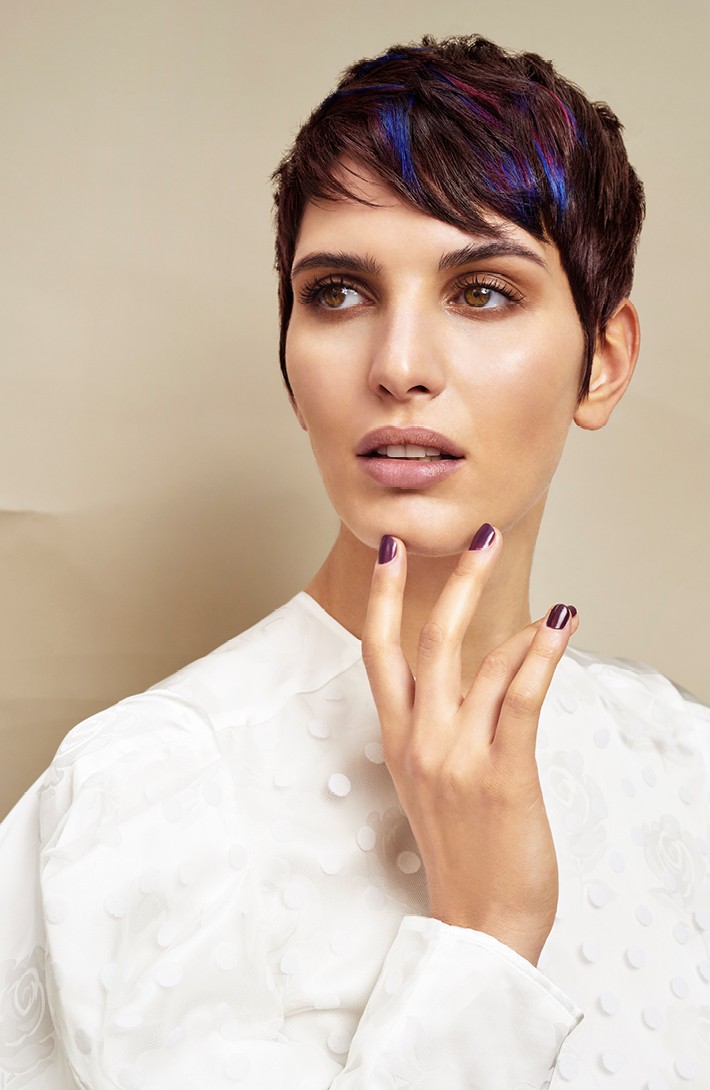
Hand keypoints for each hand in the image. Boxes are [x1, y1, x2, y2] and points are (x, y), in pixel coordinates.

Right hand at [361, 526, 577, 965]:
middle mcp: (420, 740)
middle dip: (454, 580)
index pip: (378, 651)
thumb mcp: (429, 782)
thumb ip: (436, 726)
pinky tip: (559, 624)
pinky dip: (541, 654)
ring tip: (545, 597)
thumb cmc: (461, 852)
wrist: (480, 923)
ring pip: (479, 660)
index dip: (382, 596)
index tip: (390, 550)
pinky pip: (519, 697)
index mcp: (399, 740)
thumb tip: (473, 670)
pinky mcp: (501, 773)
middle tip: (479, 535)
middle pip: (428, 640)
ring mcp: (457, 756)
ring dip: (512, 615)